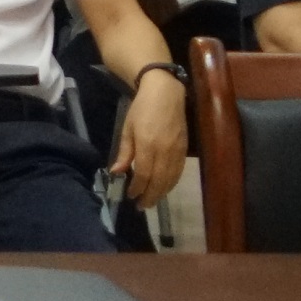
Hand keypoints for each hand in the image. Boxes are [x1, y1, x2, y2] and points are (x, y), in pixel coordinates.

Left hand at [115, 77, 188, 205]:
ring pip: (171, 179)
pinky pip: (178, 172)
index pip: (143, 174)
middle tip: (141, 207)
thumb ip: (124, 153)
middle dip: (150, 196)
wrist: (166, 93)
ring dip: (161, 193)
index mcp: (148, 145)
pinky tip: (164, 188)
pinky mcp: (184, 149)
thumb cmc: (142, 109)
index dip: (137, 188)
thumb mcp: (127, 129)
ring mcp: (177, 151)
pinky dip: (171, 183)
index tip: (129, 195)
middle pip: (159, 181)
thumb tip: (116, 172)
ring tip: (151, 201)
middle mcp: (164, 151)